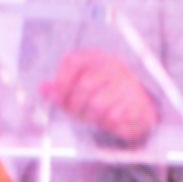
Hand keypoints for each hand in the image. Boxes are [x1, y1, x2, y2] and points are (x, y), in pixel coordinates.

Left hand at [41, 49, 158, 143]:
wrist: (139, 106)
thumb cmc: (104, 94)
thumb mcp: (80, 86)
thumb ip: (60, 88)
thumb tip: (43, 89)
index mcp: (97, 58)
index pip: (73, 61)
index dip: (61, 81)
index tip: (57, 98)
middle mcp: (114, 67)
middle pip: (85, 85)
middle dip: (75, 104)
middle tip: (74, 113)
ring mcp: (128, 84)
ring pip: (98, 104)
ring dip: (90, 116)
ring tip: (92, 117)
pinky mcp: (137, 103)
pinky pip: (113, 116)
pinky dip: (106, 123)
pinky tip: (107, 120)